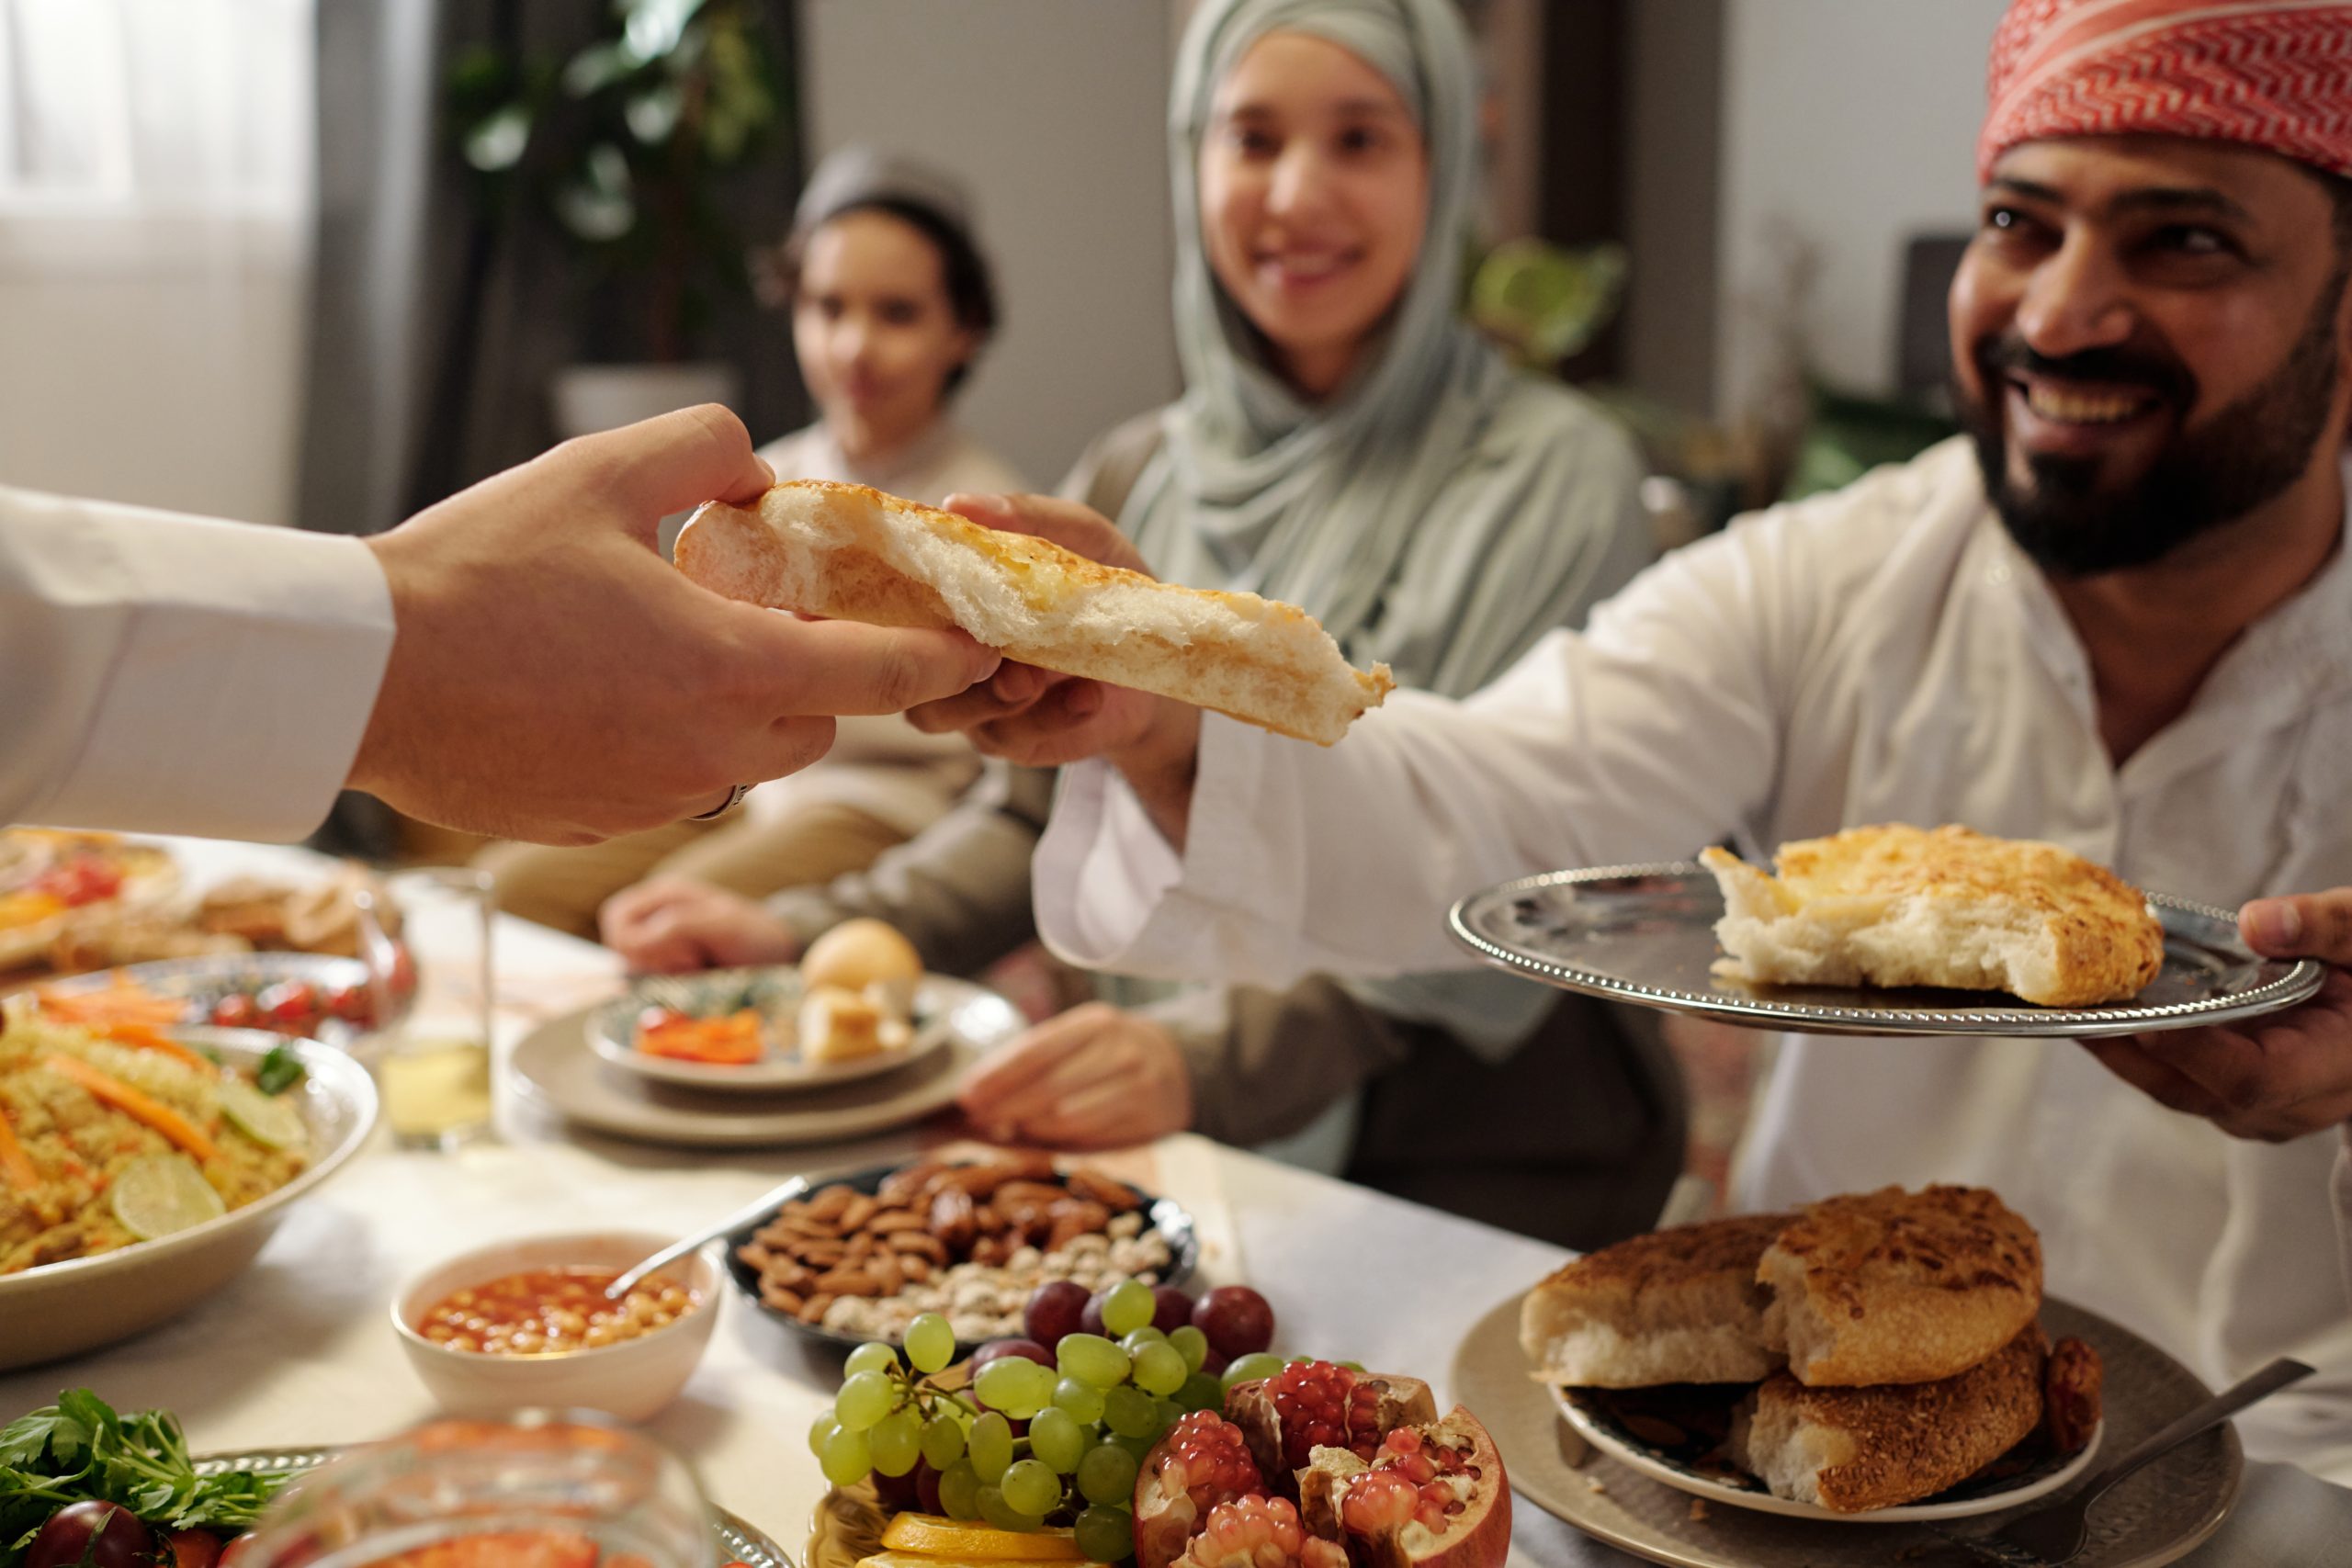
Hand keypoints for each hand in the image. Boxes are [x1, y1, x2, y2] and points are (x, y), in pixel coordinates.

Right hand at [351, 405, 1000, 842]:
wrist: (362, 675)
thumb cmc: (478, 571)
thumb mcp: (602, 471)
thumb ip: (708, 450)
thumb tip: (761, 473)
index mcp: (735, 670)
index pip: (883, 677)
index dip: (943, 658)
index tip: (979, 645)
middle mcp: (712, 752)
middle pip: (816, 721)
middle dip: (815, 673)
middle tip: (772, 613)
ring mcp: (655, 800)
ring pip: (743, 757)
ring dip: (736, 708)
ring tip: (670, 643)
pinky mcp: (600, 824)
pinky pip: (670, 782)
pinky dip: (664, 741)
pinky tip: (599, 690)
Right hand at [599, 874, 800, 972]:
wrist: (781, 957)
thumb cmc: (754, 933)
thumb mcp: (721, 923)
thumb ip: (677, 926)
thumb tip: (634, 943)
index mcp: (664, 897)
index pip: (616, 916)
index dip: (633, 939)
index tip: (675, 950)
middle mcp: (656, 920)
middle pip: (620, 946)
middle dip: (651, 960)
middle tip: (690, 963)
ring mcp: (662, 948)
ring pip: (633, 970)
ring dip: (662, 976)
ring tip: (698, 971)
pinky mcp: (669, 974)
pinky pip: (648, 986)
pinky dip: (667, 989)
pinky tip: (696, 983)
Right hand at [904, 493, 1204, 840]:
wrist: (1159, 657)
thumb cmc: (1104, 586)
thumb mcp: (1080, 537)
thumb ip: (1027, 517)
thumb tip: (958, 503)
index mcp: (948, 596)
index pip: (893, 596)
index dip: (898, 591)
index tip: (938, 580)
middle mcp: (944, 649)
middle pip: (901, 664)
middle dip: (939, 656)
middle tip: (988, 645)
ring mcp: (971, 700)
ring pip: (942, 712)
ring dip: (990, 693)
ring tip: (1038, 676)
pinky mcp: (1011, 738)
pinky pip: (1012, 735)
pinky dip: (1050, 715)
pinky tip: (1087, 696)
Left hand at [957, 1001, 1194, 1147]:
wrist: (1180, 1064)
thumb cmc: (1109, 1052)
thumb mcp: (1079, 1037)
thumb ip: (1034, 1060)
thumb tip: (977, 1094)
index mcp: (1095, 1022)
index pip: (1035, 1049)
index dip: (996, 1075)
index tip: (966, 1094)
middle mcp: (1120, 1049)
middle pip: (1047, 1085)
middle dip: (1004, 1106)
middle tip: (976, 1119)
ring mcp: (1138, 1085)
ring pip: (1066, 1115)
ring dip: (1027, 1126)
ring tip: (1002, 1129)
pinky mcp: (1148, 1117)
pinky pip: (1090, 1135)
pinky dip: (1057, 1139)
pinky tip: (1038, 1136)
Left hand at [2081, 890, 2351, 1140]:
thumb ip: (2325, 928)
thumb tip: (2259, 923)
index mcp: (2335, 1067)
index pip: (2250, 1078)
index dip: (2190, 1051)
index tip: (2137, 1018)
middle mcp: (2293, 1103)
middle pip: (2192, 1089)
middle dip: (2123, 1050)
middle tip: (2064, 1007)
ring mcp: (2262, 1107)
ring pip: (2175, 1086)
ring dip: (2119, 1049)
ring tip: (2062, 1005)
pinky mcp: (2237, 1092)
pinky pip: (2177, 1076)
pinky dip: (2136, 1045)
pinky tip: (2098, 1008)